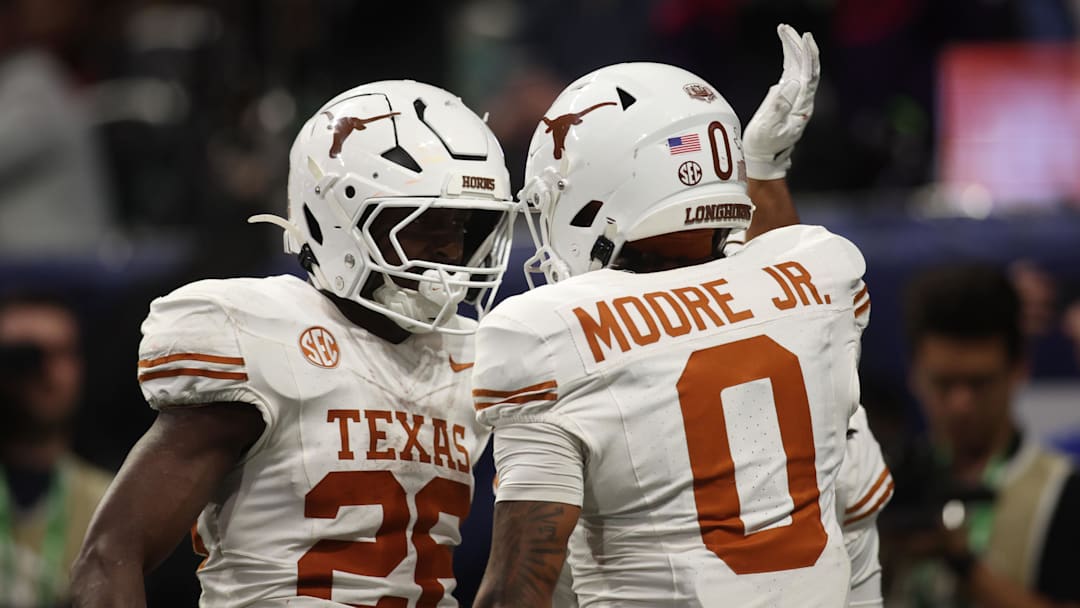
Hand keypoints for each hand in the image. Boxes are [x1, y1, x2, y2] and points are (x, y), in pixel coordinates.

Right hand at [743, 23, 819, 179]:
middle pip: (806, 67)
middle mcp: (802, 100)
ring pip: (799, 67)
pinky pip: (790, 72)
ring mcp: (794, 98)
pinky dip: (788, 58)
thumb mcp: (769, 128)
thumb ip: (779, 106)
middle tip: (790, 29)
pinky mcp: (785, 97)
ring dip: (793, 49)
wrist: (762, 156)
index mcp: (801, 107)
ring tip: (784, 31)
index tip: (804, 39)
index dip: (808, 56)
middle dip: (800, 46)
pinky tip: (785, 46)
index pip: (809, 76)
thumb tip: (789, 83)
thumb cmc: (765, 145)